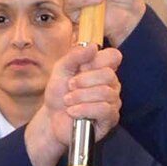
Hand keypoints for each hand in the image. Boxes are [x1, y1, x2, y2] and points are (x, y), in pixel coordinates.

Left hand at [24, 41, 121, 165]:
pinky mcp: (110, 118)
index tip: (80, 68)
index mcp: (102, 69)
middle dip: (83, 80)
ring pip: (105, 92)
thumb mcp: (61, 69)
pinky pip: (103, 109)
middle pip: (108, 74)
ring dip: (80, 96)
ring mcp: (113, 101)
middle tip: (69, 87)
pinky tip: (73, 112)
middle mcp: (111, 84)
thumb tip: (93, 46)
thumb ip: (75, 56)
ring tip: (68, 101)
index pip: (114, 56)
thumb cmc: (59, 93)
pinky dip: (83, 109)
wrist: (52, 119)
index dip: (96, 60)